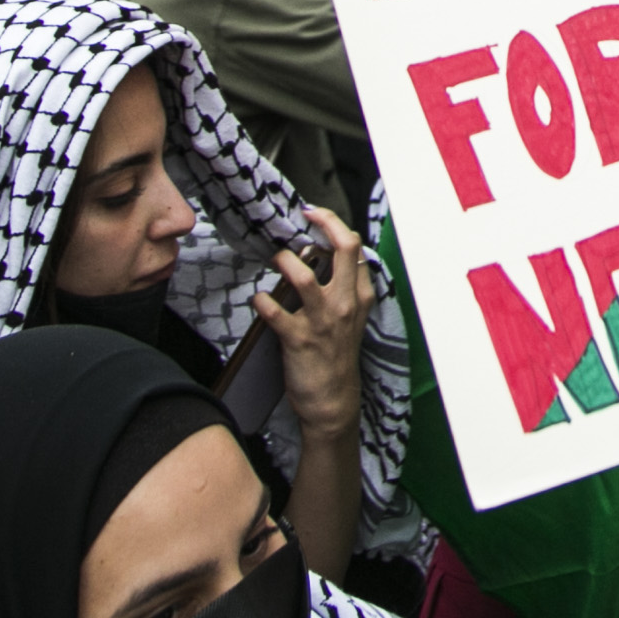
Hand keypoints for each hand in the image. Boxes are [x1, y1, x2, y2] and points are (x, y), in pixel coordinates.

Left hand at [252, 208, 377, 438]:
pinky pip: (275, 313)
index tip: (316, 214)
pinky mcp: (299, 340)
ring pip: (303, 276)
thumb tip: (321, 257)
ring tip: (276, 260)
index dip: (334, 225)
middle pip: (342, 248)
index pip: (355, 248)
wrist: (333, 402)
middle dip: (323, 223)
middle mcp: (345, 304)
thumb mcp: (352, 319)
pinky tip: (258, 300)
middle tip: (303, 216)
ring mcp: (323, 322)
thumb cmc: (337, 357)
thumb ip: (344, 290)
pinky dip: (262, 302)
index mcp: (360, 297)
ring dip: (284, 262)